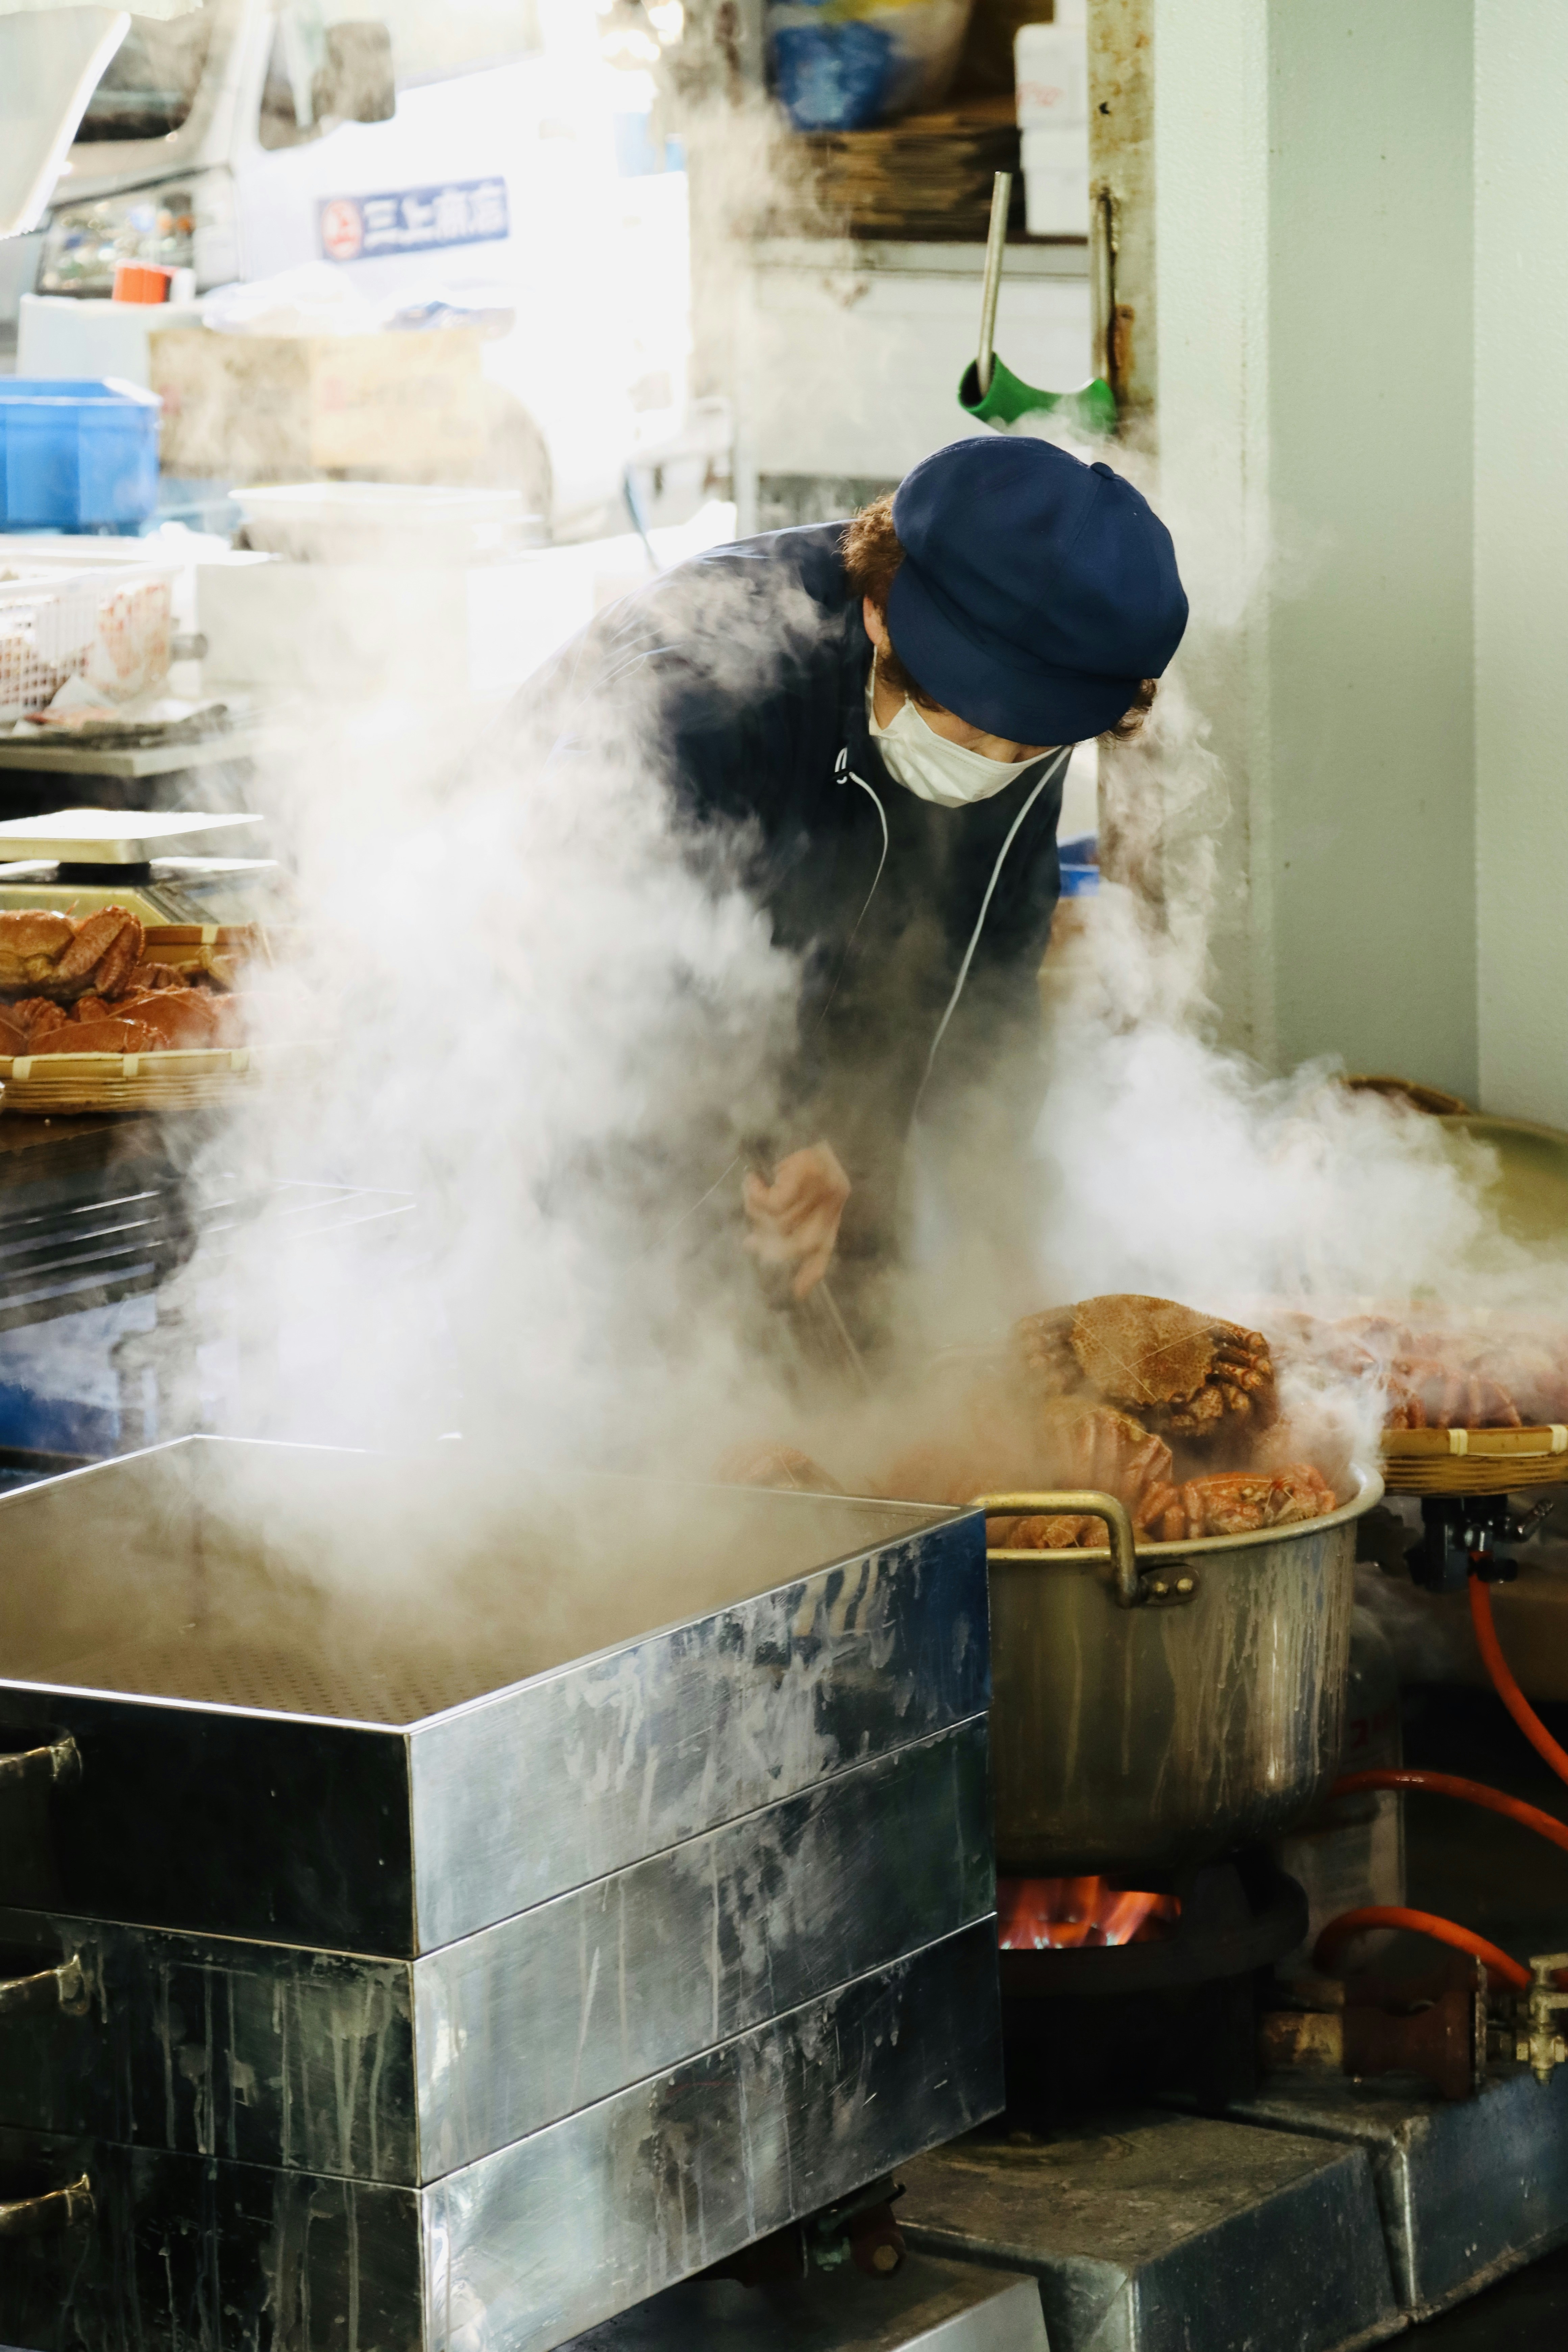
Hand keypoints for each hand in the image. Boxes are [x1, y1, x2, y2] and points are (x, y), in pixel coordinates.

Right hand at [742, 1143, 850, 1300]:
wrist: (813, 1109)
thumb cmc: (804, 1143)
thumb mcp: (803, 1184)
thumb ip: (788, 1215)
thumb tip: (752, 1243)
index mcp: (834, 1208)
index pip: (826, 1249)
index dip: (811, 1273)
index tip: (796, 1293)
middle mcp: (833, 1201)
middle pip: (799, 1245)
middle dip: (770, 1247)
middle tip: (750, 1242)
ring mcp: (822, 1188)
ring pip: (780, 1223)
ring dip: (757, 1212)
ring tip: (751, 1192)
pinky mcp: (807, 1174)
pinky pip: (774, 1203)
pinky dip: (756, 1195)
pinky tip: (752, 1180)